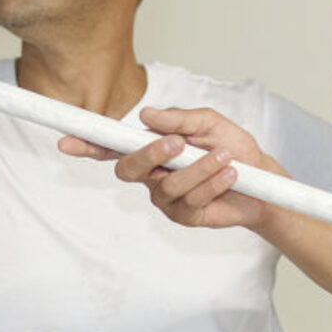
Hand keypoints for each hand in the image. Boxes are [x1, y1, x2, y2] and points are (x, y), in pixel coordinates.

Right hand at [59, 106, 281, 229]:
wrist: (263, 181)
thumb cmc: (233, 148)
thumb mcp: (210, 123)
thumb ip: (180, 119)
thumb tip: (148, 115)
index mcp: (152, 148)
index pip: (113, 146)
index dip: (88, 144)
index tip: (68, 139)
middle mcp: (152, 175)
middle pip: (129, 169)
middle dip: (150, 155)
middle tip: (177, 144)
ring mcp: (166, 198)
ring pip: (167, 185)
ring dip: (199, 168)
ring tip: (225, 159)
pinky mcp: (184, 216)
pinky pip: (190, 199)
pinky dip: (212, 183)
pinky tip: (228, 175)